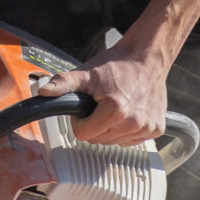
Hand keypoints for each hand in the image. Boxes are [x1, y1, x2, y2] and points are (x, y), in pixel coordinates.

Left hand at [37, 37, 169, 145]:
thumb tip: (43, 92)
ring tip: (115, 106)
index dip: (80, 121)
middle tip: (100, 103)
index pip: (83, 135)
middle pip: (98, 140)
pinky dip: (126, 130)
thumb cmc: (116, 65)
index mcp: (114, 111)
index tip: (87, 106)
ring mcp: (146, 128)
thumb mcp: (87, 73)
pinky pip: (131, 141)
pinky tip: (128, 112)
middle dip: (94, 124)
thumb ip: (63, 83)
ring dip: (110, 128)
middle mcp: (133, 123)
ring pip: (114, 142)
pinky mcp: (156, 129)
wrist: (147, 57)